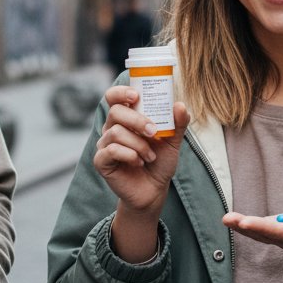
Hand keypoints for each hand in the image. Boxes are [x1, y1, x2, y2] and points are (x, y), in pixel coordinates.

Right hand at [94, 86, 189, 215]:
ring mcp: (105, 145)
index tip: (136, 96)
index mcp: (126, 118)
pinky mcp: (101, 161)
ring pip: (116, 132)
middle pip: (115, 112)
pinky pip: (110, 151)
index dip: (121, 92)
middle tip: (153, 131)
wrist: (154, 190)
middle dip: (137, 120)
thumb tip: (180, 105)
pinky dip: (129, 155)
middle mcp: (112, 128)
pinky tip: (139, 162)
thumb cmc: (160, 162)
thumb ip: (178, 123)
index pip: (114, 96)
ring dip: (138, 144)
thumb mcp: (173, 141)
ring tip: (150, 156)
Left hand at [222, 204, 282, 263]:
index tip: (246, 222)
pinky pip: (260, 229)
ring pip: (259, 233)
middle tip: (227, 218)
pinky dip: (246, 225)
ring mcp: (282, 236)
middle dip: (245, 227)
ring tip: (226, 218)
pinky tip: (233, 219)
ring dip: (241, 226)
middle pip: (264, 234)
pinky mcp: (279, 230)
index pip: (279, 232)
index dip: (262, 227)